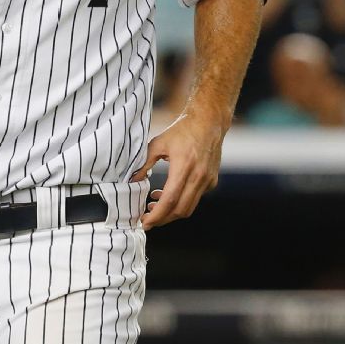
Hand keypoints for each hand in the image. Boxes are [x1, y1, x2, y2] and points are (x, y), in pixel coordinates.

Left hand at [130, 109, 226, 229]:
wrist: (209, 121)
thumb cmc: (182, 130)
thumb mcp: (158, 143)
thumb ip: (144, 164)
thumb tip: (132, 181)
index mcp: (184, 166)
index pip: (170, 200)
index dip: (156, 215)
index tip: (144, 222)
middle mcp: (198, 176)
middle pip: (180, 210)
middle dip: (162, 219)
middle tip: (147, 219)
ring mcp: (207, 180)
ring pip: (189, 208)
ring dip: (171, 212)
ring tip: (154, 206)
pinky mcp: (212, 181)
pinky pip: (196, 199)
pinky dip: (182, 202)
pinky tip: (170, 194)